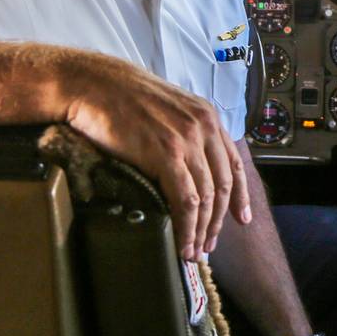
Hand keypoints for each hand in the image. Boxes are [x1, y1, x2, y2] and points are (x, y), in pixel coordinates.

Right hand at [65, 54, 249, 260]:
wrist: (94, 85)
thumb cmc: (121, 98)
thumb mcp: (167, 109)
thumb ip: (184, 133)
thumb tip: (187, 168)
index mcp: (208, 117)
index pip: (234, 163)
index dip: (240, 196)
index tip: (242, 218)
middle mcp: (204, 127)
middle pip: (222, 185)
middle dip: (219, 220)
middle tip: (209, 244)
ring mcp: (187, 141)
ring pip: (206, 197)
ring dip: (202, 230)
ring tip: (194, 251)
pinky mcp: (167, 155)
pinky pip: (186, 200)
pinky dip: (187, 226)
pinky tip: (182, 242)